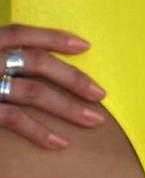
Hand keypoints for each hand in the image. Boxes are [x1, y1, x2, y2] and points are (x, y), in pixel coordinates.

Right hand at [0, 24, 105, 149]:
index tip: (86, 46)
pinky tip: (62, 143)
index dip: (52, 37)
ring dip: (68, 107)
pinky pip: (14, 119)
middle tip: (101, 94)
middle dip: (72, 78)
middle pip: (35, 62)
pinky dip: (40, 132)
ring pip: (32, 92)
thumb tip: (36, 66)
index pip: (20, 34)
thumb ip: (4, 60)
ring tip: (94, 121)